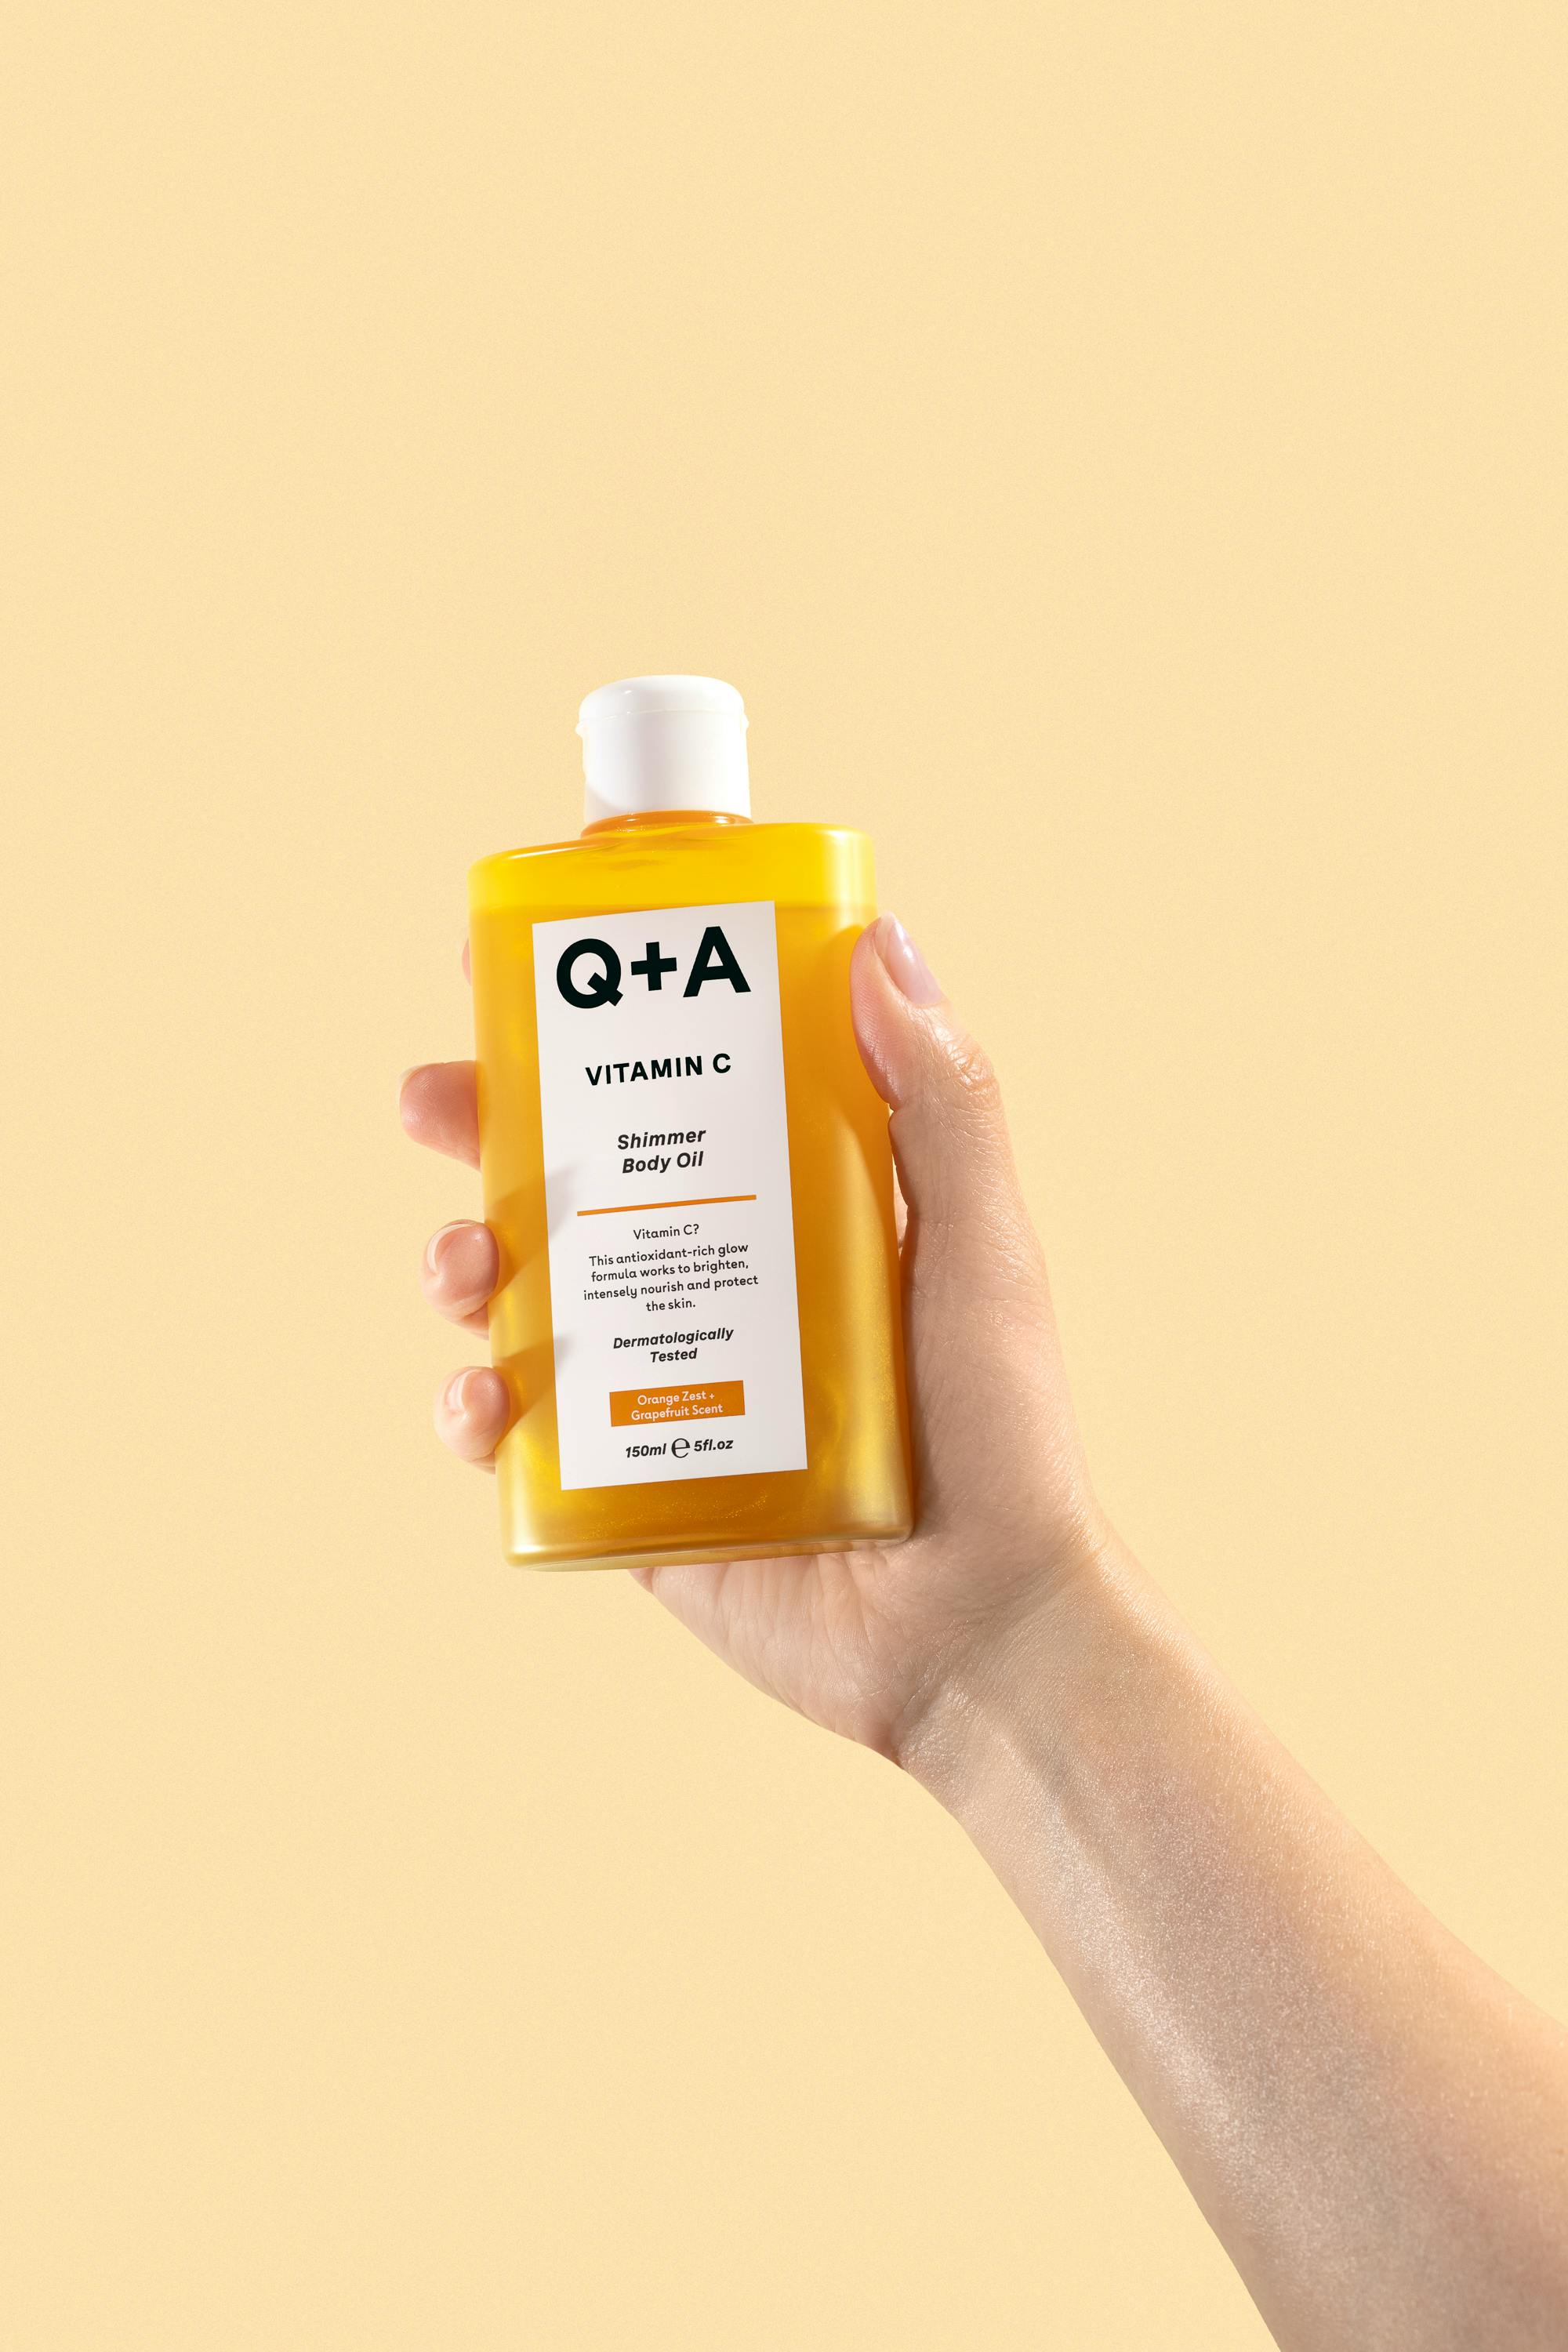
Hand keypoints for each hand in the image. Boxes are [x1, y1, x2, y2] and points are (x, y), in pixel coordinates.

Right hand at [400, 914, 1107, 1760]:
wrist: (980, 1623)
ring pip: (515, 1295)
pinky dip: (471, 1408)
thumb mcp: (980, 1244)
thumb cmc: (1003, 1431)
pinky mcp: (625, 1489)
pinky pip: (517, 1439)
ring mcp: (659, 1382)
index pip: (671, 1086)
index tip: (511, 958)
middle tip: (434, 1096)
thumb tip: (879, 941)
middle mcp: (711, 1281)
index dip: (586, 1025)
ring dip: (456, 1258)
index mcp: (785, 1205)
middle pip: (564, 1176)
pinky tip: (483, 1396)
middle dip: (479, 1124)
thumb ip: (943, 1100)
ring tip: (464, 1258)